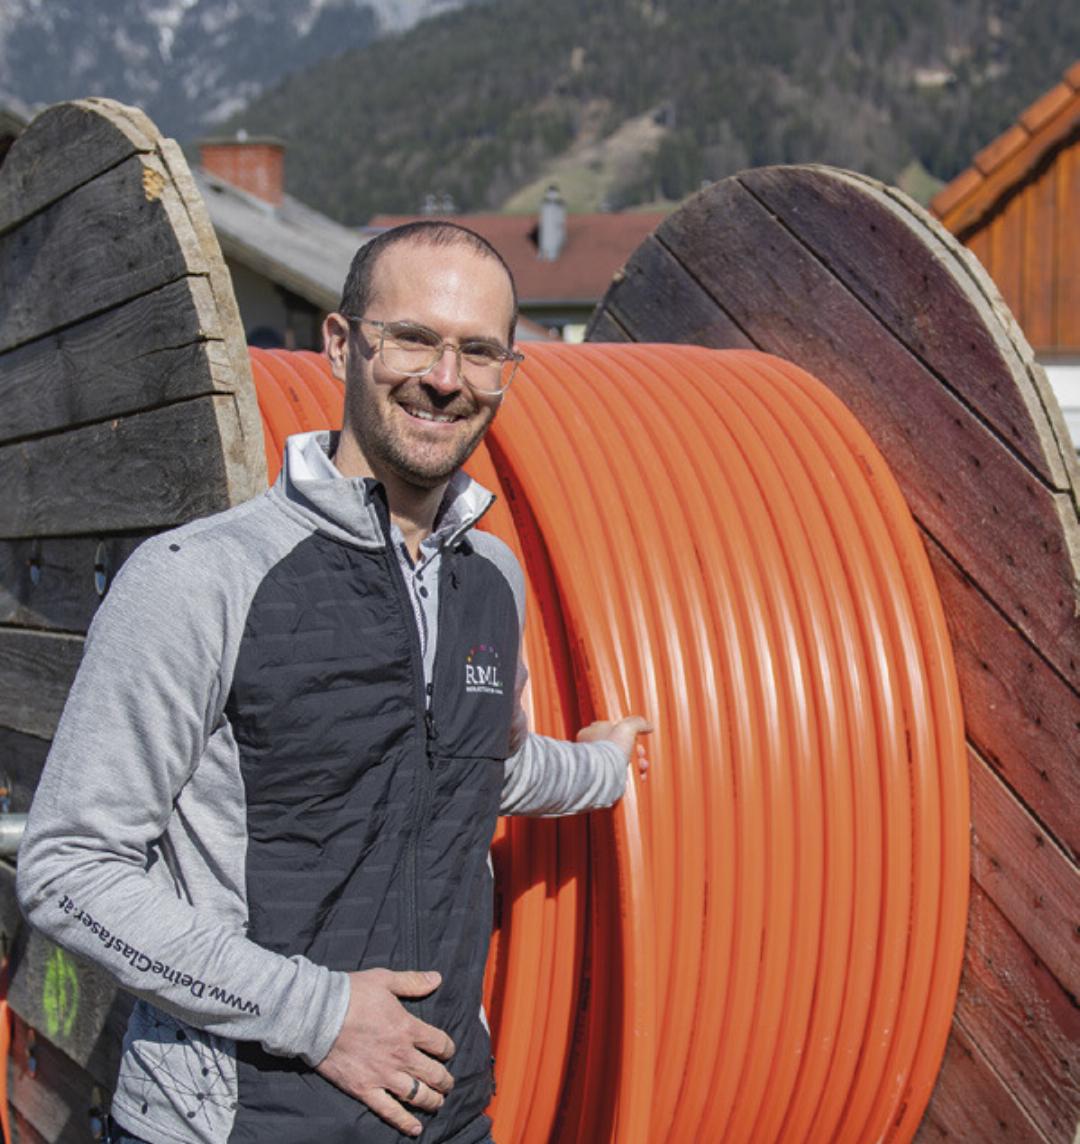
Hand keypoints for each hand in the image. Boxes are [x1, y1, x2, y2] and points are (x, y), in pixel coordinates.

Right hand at [315, 968, 454, 1136]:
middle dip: (445, 1080)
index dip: (448, 1049)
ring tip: (437, 1102)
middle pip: (434, 1073)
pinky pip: (390, 1111)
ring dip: (432, 1101)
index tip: (447, 1051)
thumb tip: (437, 978)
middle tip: (447, 1084)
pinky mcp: (365, 1089)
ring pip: (417, 1095)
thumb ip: (413, 982)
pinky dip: (405, 1122)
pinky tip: (416, 1128)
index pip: (440, 1044)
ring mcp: (383, 1075)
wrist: (318, 1016)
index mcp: (408, 1028)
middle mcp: (400, 1055)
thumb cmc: (351, 994)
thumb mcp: (385, 980)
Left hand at [577, 715, 652, 777]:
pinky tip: (641, 775)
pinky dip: (634, 775)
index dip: (626, 731)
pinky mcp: (606, 777)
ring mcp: (600, 764)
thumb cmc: (610, 747)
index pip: (610, 728)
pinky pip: (623, 774)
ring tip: (643, 766)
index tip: (635, 735)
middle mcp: (594, 749)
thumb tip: (649, 726)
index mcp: (592, 733)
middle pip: (621, 746)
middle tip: (641, 753)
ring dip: (638, 763)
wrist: (604, 774)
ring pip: (624, 761)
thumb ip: (638, 723)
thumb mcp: (627, 727)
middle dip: (636, 750)